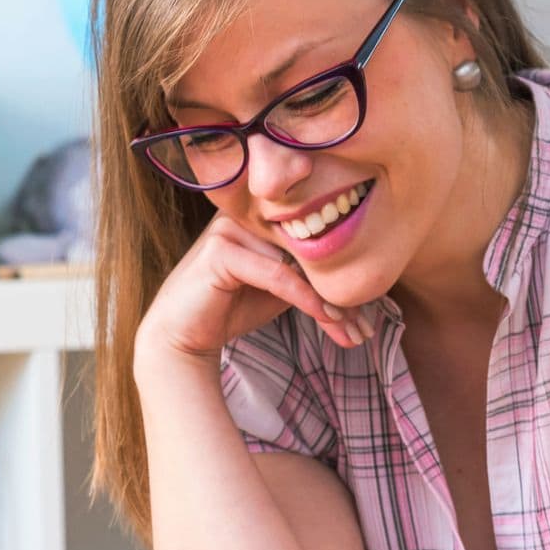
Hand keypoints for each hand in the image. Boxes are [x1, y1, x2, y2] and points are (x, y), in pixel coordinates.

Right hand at [136, 216, 371, 367]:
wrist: (182, 336)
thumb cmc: (229, 307)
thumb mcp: (279, 287)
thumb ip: (307, 272)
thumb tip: (360, 280)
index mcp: (260, 213)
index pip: (313, 238)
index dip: (343, 275)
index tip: (367, 316)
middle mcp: (246, 213)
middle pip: (310, 248)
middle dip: (342, 293)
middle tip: (366, 329)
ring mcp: (231, 228)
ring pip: (298, 263)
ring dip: (331, 301)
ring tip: (353, 331)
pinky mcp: (221, 251)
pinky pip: (277, 275)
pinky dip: (306, 299)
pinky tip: (327, 317)